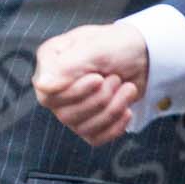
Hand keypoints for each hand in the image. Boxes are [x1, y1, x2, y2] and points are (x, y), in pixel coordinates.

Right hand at [32, 23, 148, 145]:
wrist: (143, 56)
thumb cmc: (115, 45)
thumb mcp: (94, 48)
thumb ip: (66, 66)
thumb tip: (42, 85)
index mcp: (50, 63)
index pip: (47, 93)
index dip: (74, 92)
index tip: (98, 79)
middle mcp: (55, 88)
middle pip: (65, 114)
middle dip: (99, 99)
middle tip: (116, 79)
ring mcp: (70, 108)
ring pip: (82, 127)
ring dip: (111, 109)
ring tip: (126, 88)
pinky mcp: (88, 123)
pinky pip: (95, 137)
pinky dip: (115, 126)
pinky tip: (127, 109)